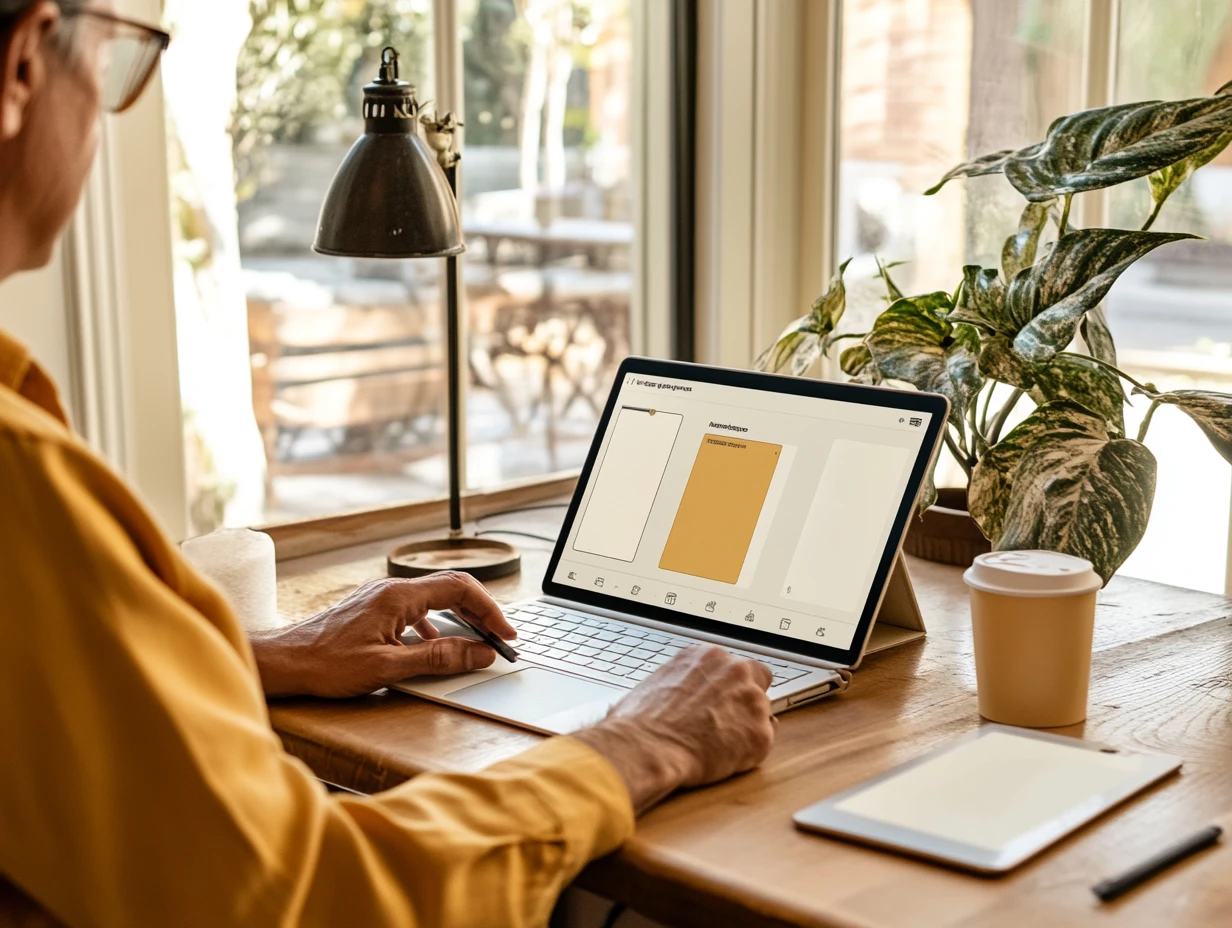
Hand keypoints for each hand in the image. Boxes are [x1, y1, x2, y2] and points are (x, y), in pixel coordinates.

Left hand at [250, 573, 516, 698]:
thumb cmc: (325, 664)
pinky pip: (417, 608)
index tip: (505, 634)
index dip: (490, 610)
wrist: (283, 662)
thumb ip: (438, 658)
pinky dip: (437, 623)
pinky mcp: (374, 609)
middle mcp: (392, 589)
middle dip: (481, 612)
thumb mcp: (388, 667)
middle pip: (452, 588)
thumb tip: (479, 653)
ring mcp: (382, 597)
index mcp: (399, 596)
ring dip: (460, 617)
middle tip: (500, 639)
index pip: (460, 588)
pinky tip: (436, 643)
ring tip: (476, 641)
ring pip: (435, 597)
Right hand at [571, 645, 774, 812]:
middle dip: (747, 697)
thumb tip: (676, 698)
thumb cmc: (640, 721)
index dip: (727, 685)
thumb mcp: (658, 683)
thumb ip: (683, 682)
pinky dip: (747, 752)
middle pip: (758, 677)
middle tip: (727, 720)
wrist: (647, 747)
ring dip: (745, 726)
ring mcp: (752, 700)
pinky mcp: (761, 733)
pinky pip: (762, 742)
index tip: (720, 700)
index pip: (732, 664)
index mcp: (707, 656)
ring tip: (717, 745)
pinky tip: (721, 758)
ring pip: (761, 712)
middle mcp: (735, 671)